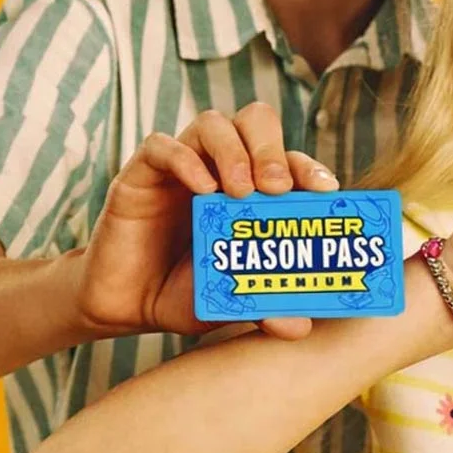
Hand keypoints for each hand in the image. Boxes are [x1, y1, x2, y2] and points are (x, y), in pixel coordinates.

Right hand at [76, 103, 332, 341]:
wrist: (126, 305)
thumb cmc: (185, 293)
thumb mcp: (230, 301)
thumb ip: (263, 307)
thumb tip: (300, 329)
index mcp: (254, 190)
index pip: (289, 160)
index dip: (310, 168)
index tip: (325, 190)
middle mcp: (221, 168)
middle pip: (255, 123)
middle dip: (272, 149)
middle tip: (278, 188)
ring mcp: (182, 166)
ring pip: (213, 124)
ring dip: (235, 152)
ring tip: (242, 190)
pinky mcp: (142, 172)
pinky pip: (162, 146)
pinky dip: (185, 160)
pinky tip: (203, 188)